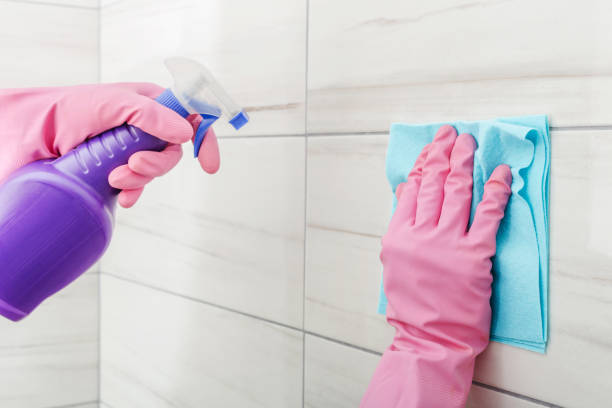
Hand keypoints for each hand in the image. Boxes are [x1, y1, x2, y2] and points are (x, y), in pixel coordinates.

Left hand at [0, 83, 219, 207]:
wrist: (30, 137)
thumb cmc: (65, 110)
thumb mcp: (112, 103)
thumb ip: (151, 114)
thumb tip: (185, 132)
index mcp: (150, 103)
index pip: (190, 118)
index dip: (204, 140)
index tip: (209, 165)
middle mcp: (144, 126)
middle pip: (173, 151)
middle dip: (156, 164)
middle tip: (132, 165)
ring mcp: (131, 148)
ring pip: (155, 171)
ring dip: (138, 178)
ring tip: (112, 177)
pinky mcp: (119, 168)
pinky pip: (138, 186)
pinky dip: (132, 193)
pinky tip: (121, 196)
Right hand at [361, 125, 511, 407]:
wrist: (430, 337)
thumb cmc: (412, 304)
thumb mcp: (394, 262)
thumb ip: (399, 225)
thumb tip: (404, 190)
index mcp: (397, 236)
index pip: (411, 189)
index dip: (423, 163)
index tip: (432, 146)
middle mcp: (420, 234)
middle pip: (433, 184)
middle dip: (442, 154)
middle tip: (451, 134)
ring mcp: (448, 243)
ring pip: (456, 192)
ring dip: (464, 163)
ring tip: (469, 143)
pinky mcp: (475, 255)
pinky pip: (487, 215)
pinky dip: (495, 192)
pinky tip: (500, 173)